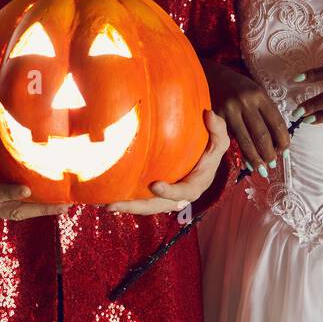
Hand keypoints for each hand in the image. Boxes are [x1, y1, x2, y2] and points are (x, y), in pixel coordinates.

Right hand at [0, 106, 71, 221]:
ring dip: (45, 211)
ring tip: (67, 204)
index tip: (26, 189)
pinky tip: (61, 203)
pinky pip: (24, 211)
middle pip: (14, 211)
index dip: (6, 193)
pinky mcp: (3, 211)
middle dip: (38, 208)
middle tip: (61, 204)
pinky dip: (42, 208)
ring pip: (22, 214)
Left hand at [106, 109, 229, 214]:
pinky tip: (105, 196)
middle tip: (114, 203)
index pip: (184, 193)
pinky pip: (140, 199)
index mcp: (195, 186)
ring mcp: (165, 197)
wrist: (203, 159)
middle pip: (157, 206)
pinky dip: (125, 199)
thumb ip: (218, 130)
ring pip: (145, 206)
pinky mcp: (155, 194)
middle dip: (136, 206)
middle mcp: (179, 197)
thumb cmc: (210, 150)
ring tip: (104, 203)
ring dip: (125, 206)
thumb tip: (209, 114)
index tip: (155, 185)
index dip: (170, 192)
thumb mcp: (218, 140)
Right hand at [201, 59, 288, 173]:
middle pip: (262, 135)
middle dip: (269, 153)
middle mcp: (245, 102)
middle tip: (273, 163)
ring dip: (256, 158)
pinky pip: (230, 139)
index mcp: (259, 95)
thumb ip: (266, 112)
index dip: (283, 140)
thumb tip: (278, 140)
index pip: (277, 122)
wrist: (211, 76)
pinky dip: (240, 153)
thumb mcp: (256, 93)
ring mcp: (229, 110)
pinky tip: (246, 162)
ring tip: (262, 169)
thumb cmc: (239, 87)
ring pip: (245, 141)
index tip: (285, 150)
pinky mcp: (216, 118)